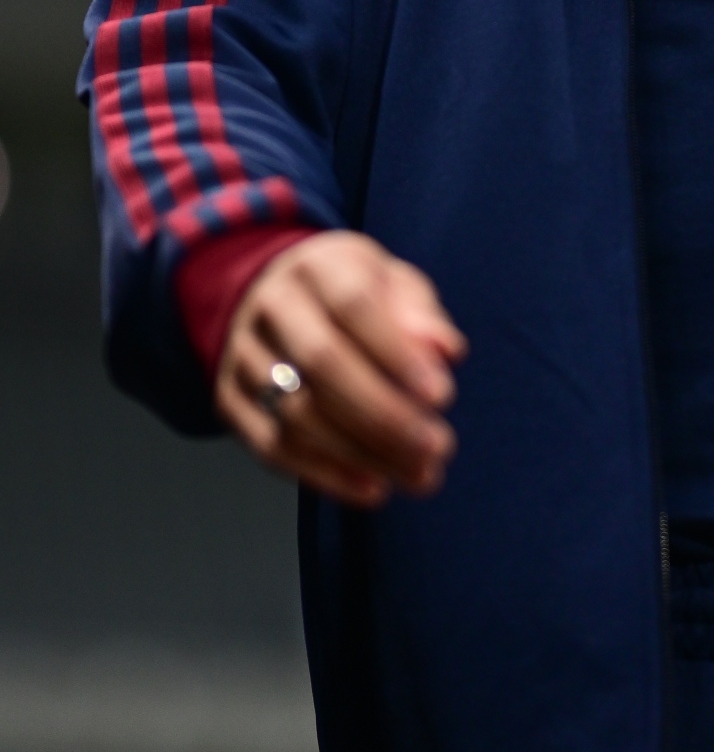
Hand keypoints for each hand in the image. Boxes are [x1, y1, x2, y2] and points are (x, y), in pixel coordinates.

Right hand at [215, 231, 467, 507]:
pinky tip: (373, 486)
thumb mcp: (392, 283)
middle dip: (384, 414)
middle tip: (436, 447)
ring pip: (296, 414)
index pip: (355, 304)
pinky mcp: (230, 400)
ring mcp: (244, 355)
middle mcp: (273, 306)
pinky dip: (325, 474)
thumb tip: (446, 352)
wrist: (272, 293)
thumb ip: (421, 315)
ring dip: (363, 453)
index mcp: (319, 265)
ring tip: (419, 474)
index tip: (442, 397)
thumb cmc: (350, 291)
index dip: (398, 353)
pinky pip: (272, 448)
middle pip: (322, 362)